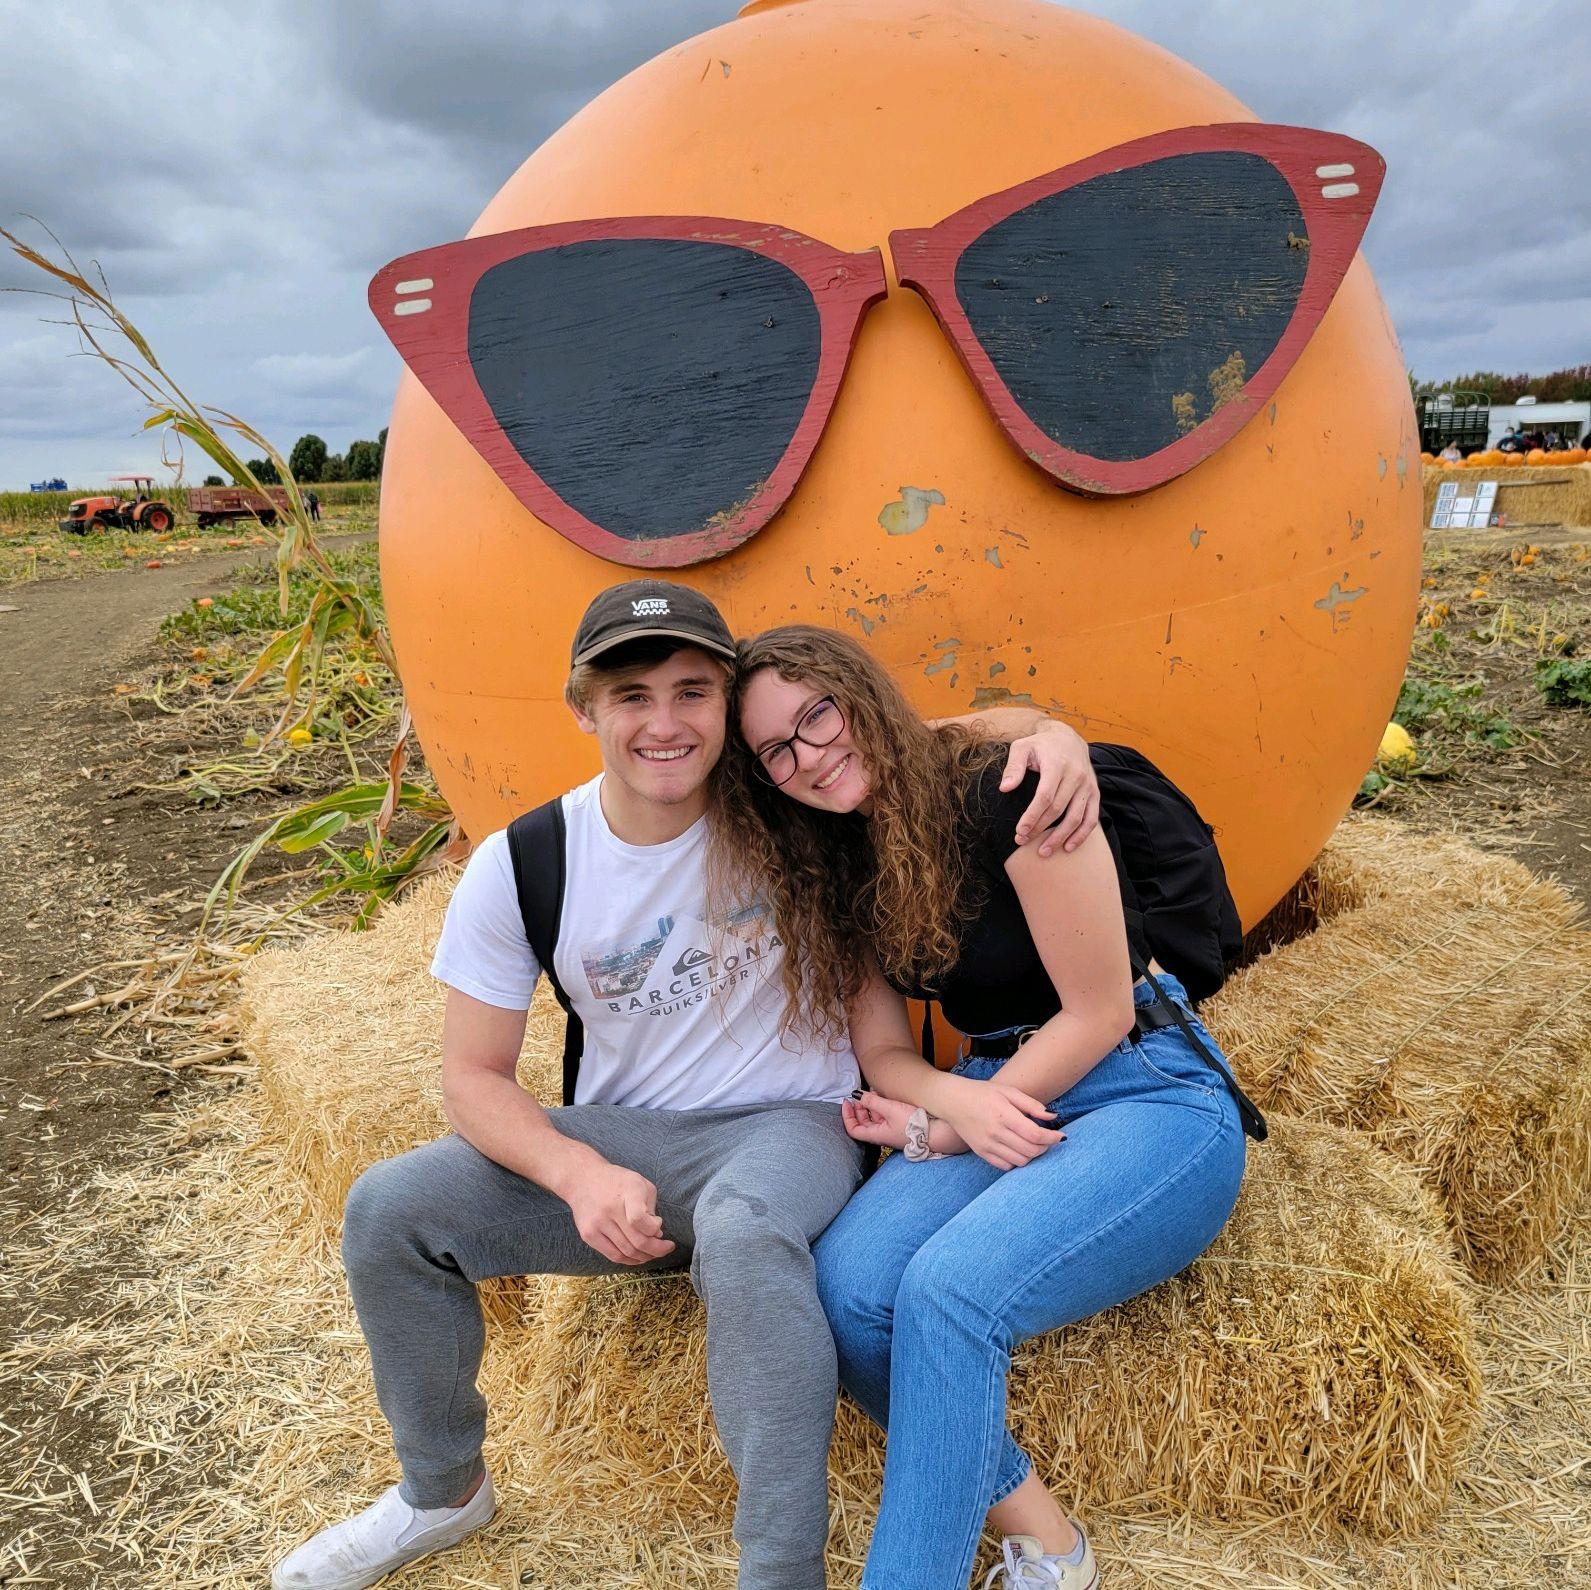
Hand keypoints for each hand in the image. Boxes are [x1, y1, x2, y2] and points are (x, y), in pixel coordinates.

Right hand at [565, 1160, 675, 1266]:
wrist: (582, 1178)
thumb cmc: (617, 1181)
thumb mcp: (640, 1183)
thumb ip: (651, 1207)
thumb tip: (656, 1234)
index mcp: (627, 1191)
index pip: (639, 1219)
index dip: (654, 1229)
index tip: (659, 1226)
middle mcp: (610, 1208)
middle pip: (637, 1241)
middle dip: (657, 1249)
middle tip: (666, 1248)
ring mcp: (597, 1224)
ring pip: (627, 1252)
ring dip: (645, 1256)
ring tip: (653, 1253)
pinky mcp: (589, 1235)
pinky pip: (613, 1256)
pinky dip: (629, 1260)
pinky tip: (638, 1257)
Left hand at [841, 1090, 916, 1148]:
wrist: (936, 1132)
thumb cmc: (913, 1124)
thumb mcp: (890, 1109)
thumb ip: (871, 1101)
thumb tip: (856, 1095)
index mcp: (876, 1134)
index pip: (853, 1130)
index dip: (847, 1116)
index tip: (847, 1102)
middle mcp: (882, 1134)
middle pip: (863, 1122)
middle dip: (859, 1108)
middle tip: (860, 1095)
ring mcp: (891, 1131)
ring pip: (875, 1118)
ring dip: (871, 1105)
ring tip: (873, 1091)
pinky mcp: (899, 1126)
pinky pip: (885, 1116)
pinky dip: (881, 1106)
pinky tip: (885, 1097)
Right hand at [935, 1074, 1063, 1170]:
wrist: (952, 1101)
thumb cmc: (983, 1093)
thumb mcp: (1008, 1091)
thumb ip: (1031, 1105)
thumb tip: (1053, 1116)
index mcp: (1003, 1114)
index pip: (1035, 1134)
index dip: (1052, 1138)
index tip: (1061, 1135)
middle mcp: (995, 1132)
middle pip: (1030, 1150)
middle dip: (1045, 1147)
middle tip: (1048, 1139)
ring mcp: (987, 1145)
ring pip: (1020, 1161)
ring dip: (1033, 1155)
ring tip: (1035, 1144)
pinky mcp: (981, 1153)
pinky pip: (1006, 1166)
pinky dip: (1017, 1161)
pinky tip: (1019, 1149)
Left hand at [1000, 725, 1098, 855]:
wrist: (1069, 738)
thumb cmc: (1041, 745)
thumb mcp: (1022, 747)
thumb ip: (1013, 767)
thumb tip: (1004, 788)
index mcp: (1057, 764)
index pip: (1045, 796)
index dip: (1032, 816)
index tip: (1019, 831)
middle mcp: (1076, 775)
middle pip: (1058, 809)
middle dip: (1040, 829)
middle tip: (1022, 841)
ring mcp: (1087, 786)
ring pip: (1076, 817)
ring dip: (1060, 837)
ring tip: (1044, 851)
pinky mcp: (1094, 793)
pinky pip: (1091, 818)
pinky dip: (1082, 835)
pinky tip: (1068, 847)